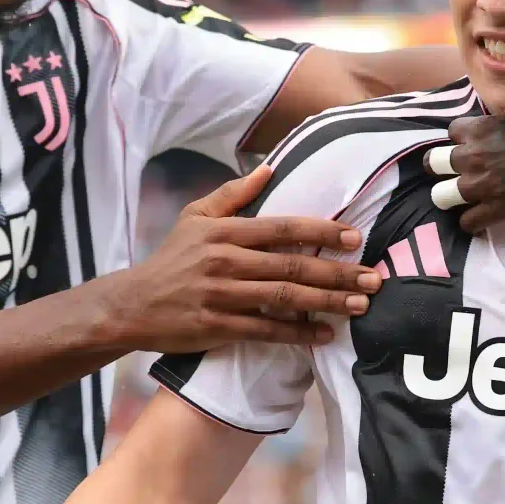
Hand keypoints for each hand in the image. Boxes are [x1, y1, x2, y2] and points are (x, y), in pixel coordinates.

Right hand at [112, 166, 380, 350]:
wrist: (132, 305)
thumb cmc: (171, 259)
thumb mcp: (195, 217)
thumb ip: (233, 194)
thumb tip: (268, 169)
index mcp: (225, 232)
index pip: (283, 228)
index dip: (321, 231)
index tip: (354, 238)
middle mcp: (226, 261)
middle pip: (292, 264)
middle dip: (337, 272)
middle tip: (372, 278)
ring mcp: (222, 295)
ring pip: (284, 297)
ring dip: (326, 301)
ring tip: (359, 304)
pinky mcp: (218, 327)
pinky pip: (266, 330)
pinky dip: (297, 333)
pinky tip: (324, 334)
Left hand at [426, 109, 504, 231]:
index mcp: (481, 128)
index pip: (450, 134)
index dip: (462, 144)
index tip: (475, 151)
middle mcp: (473, 155)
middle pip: (434, 165)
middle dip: (446, 171)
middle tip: (464, 177)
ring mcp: (482, 184)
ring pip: (442, 196)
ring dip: (456, 199)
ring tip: (472, 201)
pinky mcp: (498, 209)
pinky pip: (466, 222)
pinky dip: (474, 223)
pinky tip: (486, 220)